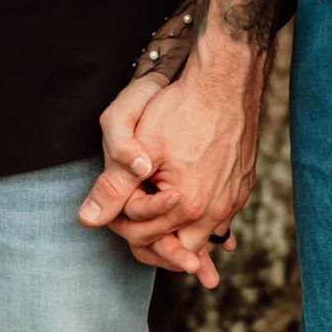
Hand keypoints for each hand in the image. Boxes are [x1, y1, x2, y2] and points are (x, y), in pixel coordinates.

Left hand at [80, 53, 261, 290]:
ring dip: (183, 237)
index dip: (123, 226)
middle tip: (136, 234)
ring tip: (166, 238)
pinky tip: (197, 219)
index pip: (145, 238)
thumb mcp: (141, 147)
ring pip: (204, 237)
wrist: (226, 82)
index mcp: (187, 205)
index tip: (115, 210)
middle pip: (179, 250)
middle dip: (156, 245)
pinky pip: (223, 219)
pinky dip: (207, 223)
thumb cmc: (182, 109)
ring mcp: (233, 200)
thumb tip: (88, 219)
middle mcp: (215, 210)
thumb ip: (114, 187)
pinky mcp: (242, 188)